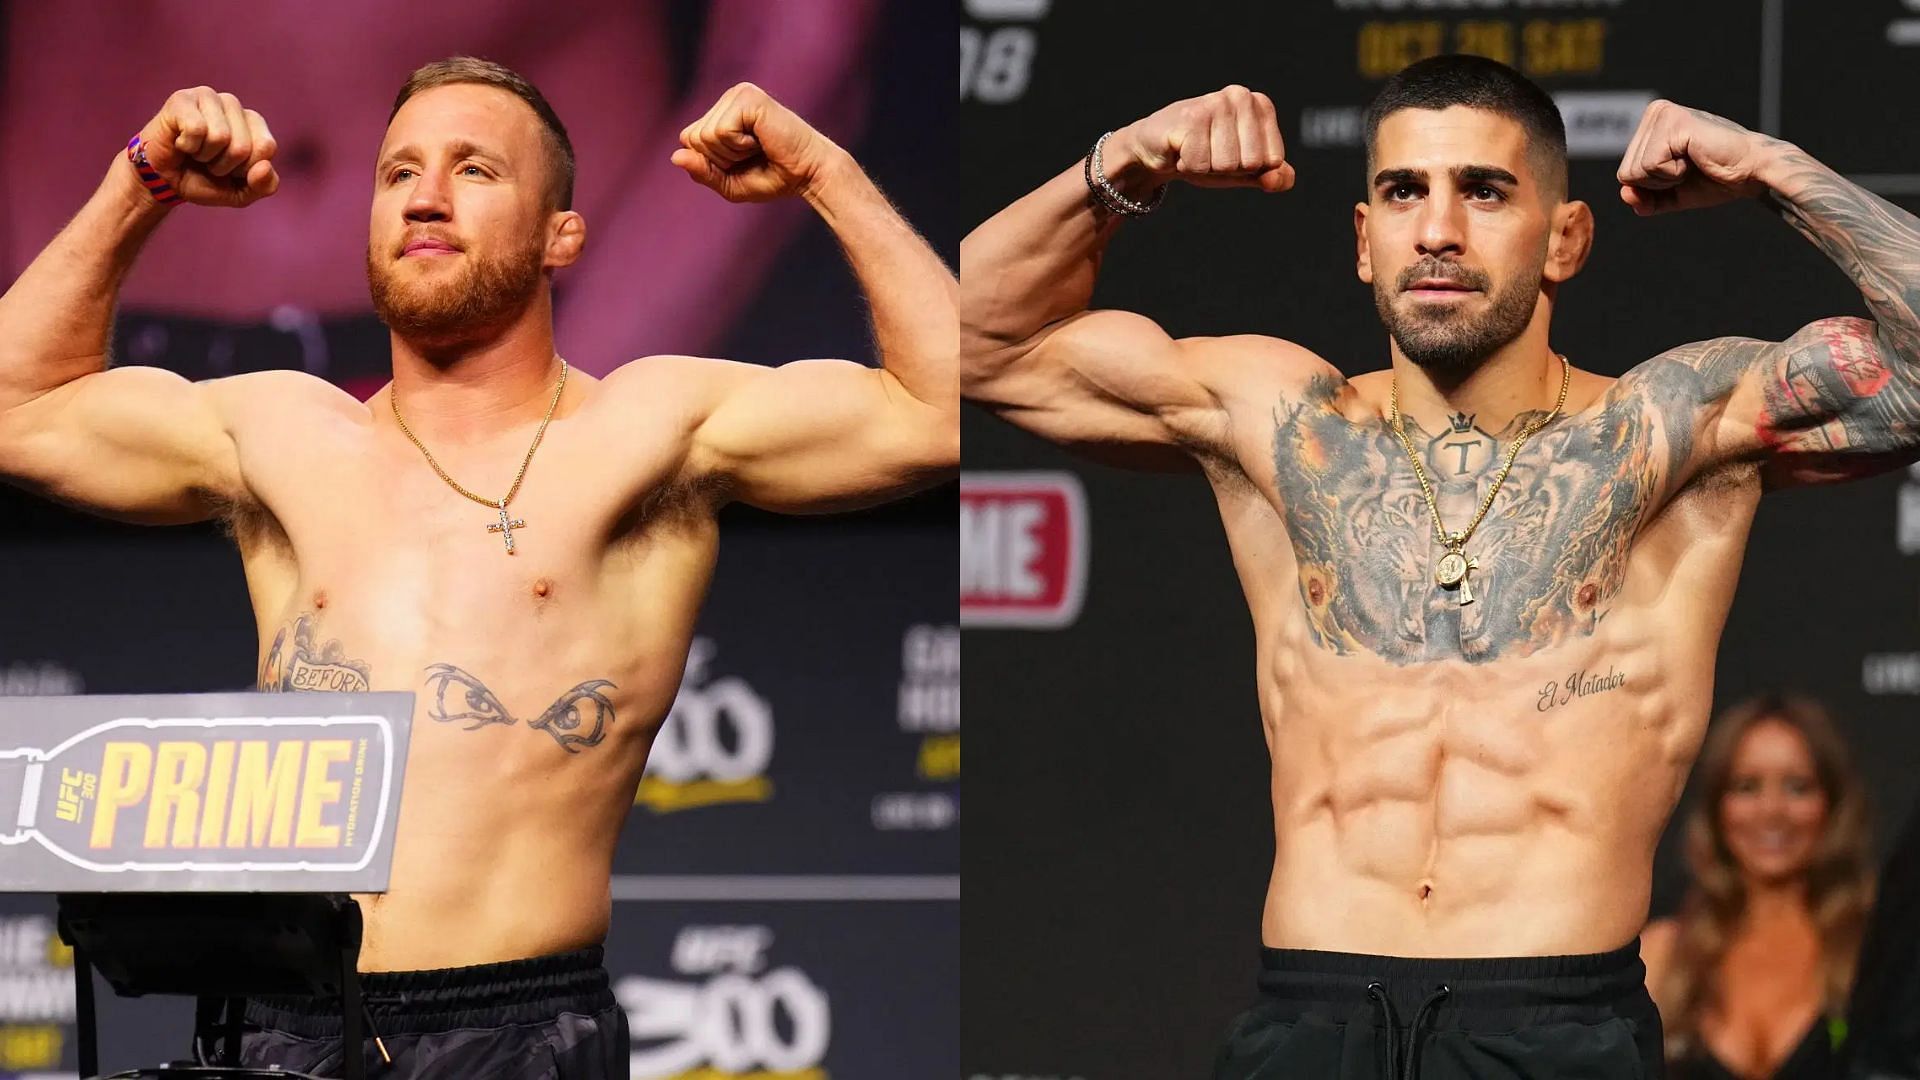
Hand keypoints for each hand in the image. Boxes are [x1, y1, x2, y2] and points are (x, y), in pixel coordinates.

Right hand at [134, 87, 278, 208]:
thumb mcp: (241, 192)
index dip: (246, 169)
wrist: (163, 180)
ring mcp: (207, 97)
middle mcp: (233, 104)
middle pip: (242, 146)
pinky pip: (196, 129)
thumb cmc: (203, 179)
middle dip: (223, 165)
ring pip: (220, 137)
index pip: (266, 147)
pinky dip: (187, 145)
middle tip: (207, 161)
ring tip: (195, 151)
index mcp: (254, 122)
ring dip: (204, 155)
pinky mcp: (182, 99)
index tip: (230, 168)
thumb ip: (264, 186)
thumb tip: (265, 167)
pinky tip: (180, 142)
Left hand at [671, 82, 837, 202]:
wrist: (810, 174)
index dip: (712, 162)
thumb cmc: (775, 177)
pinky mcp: (748, 98)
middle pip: (694, 138)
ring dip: (731, 154)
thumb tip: (675, 156)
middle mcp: (730, 97)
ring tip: (758, 147)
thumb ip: (703, 172)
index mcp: (724, 111)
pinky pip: (720, 132)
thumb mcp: (730, 183)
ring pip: (705, 136)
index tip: (743, 161)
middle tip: (753, 155)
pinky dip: (739, 146)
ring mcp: (739, 94)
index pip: (688, 140)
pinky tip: (761, 140)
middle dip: (720, 159)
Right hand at [1112, 85, 1293, 191]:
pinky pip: (1200, 164)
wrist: (1157, 148)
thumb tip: (1279, 179)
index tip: (1231, 154)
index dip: (1249, 168)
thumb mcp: (1244, 170)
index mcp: (1260, 105)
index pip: (1273, 160)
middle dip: (1228, 169)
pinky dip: (1187, 165)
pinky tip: (1180, 149)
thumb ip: (1273, 177)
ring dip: (1206, 167)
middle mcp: (1240, 96)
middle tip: (1210, 153)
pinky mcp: (1190, 118)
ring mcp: (1215, 104)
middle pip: (1250, 162)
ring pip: (1226, 164)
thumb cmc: (1206, 154)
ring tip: (1194, 150)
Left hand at [1616, 100, 1771, 214]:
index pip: (1625, 173)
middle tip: (1691, 167)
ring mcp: (1662, 114)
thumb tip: (1625, 193)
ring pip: (1634, 171)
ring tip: (1693, 161)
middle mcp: (1654, 112)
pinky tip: (1695, 157)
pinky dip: (1673, 173)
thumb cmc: (1716, 178)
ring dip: (1666, 178)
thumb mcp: (1671, 194)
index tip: (1684, 172)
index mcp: (1651, 125)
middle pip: (1625, 173)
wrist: (1752, 172)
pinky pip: (1650, 166)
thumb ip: (1644, 198)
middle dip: (1658, 183)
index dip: (1653, 186)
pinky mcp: (1673, 122)